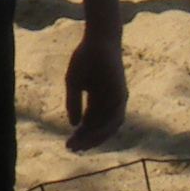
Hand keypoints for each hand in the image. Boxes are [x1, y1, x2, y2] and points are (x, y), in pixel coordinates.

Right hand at [63, 26, 126, 151]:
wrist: (98, 42)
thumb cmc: (85, 58)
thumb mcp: (74, 83)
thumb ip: (74, 102)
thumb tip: (73, 124)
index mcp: (96, 100)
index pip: (89, 123)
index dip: (78, 134)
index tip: (67, 144)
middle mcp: (108, 103)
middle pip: (97, 128)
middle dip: (84, 139)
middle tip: (71, 148)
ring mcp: (116, 101)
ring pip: (108, 127)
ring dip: (95, 138)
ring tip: (81, 144)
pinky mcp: (122, 97)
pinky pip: (116, 118)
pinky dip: (105, 128)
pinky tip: (92, 134)